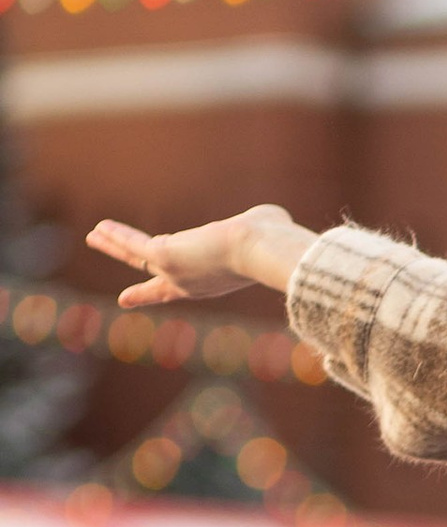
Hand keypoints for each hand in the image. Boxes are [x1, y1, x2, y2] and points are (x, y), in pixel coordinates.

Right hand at [88, 206, 317, 304]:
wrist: (261, 248)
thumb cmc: (271, 242)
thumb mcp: (266, 235)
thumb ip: (262, 228)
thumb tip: (272, 219)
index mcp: (213, 282)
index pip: (189, 291)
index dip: (176, 297)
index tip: (163, 307)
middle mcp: (191, 283)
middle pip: (157, 282)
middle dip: (140, 290)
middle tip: (125, 300)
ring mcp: (175, 272)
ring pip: (138, 258)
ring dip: (115, 245)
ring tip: (94, 237)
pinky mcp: (164, 255)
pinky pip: (134, 245)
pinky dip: (117, 235)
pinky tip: (100, 228)